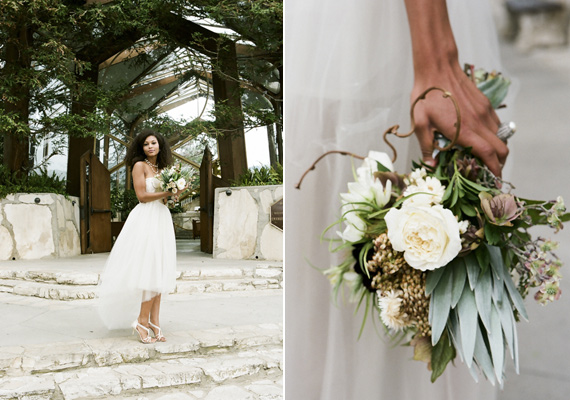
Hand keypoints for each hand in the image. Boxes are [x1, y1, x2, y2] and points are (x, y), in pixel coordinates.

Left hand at [403, 0, 508, 177]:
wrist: (437, 68)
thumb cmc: (425, 96)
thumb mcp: (420, 123)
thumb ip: (426, 146)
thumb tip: (430, 165)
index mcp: (464, 130)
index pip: (488, 154)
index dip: (495, 170)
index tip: (495, 180)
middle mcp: (479, 122)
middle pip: (502, 148)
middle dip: (500, 163)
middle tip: (490, 172)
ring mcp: (484, 112)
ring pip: (501, 136)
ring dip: (497, 149)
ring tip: (485, 157)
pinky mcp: (485, 104)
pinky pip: (496, 124)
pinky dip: (494, 135)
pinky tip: (480, 138)